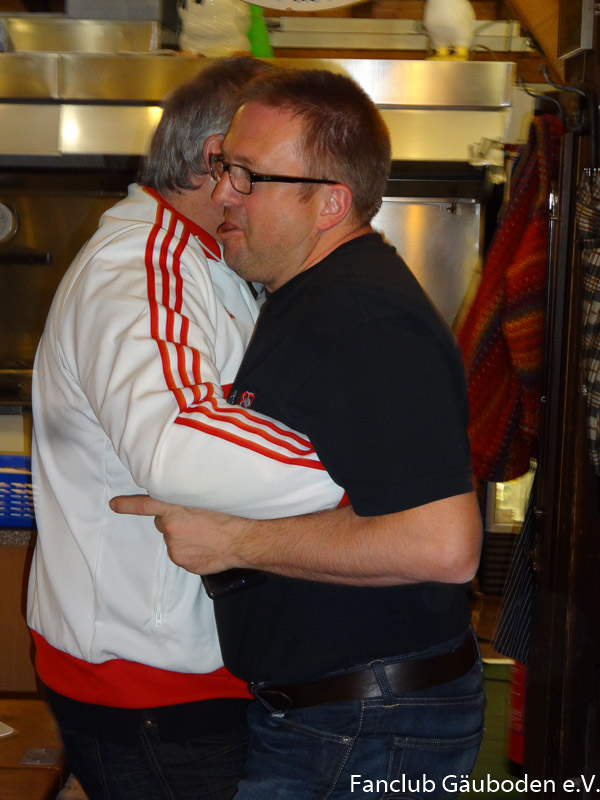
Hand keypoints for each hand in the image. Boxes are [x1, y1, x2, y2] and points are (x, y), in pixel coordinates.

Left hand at [109, 494, 245, 574]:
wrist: (244, 539)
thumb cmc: (230, 514)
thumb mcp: (207, 497)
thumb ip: (187, 500)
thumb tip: (182, 505)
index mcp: (174, 507)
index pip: (144, 505)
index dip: (127, 505)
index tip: (114, 504)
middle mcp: (170, 526)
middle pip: (163, 522)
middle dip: (173, 521)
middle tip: (195, 520)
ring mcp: (174, 546)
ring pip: (174, 539)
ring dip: (184, 537)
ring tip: (206, 535)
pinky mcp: (182, 561)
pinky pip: (182, 554)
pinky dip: (191, 551)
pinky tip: (207, 546)